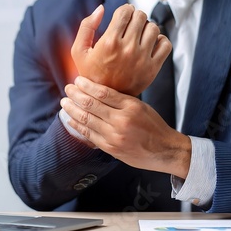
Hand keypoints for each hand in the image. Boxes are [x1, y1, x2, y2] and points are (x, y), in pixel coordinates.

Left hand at [60, 76, 190, 178]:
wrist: (164, 150)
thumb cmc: (154, 126)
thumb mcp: (141, 106)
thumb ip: (121, 100)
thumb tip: (97, 91)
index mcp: (131, 106)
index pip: (102, 92)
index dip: (86, 85)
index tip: (78, 80)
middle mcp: (121, 120)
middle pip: (91, 104)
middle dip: (75, 95)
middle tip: (68, 89)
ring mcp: (114, 135)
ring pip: (86, 119)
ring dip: (72, 109)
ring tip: (65, 102)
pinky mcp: (110, 148)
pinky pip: (88, 135)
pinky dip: (76, 126)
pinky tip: (70, 119)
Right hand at [71, 4, 171, 95]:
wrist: (104, 100)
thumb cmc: (90, 73)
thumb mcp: (79, 51)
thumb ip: (86, 26)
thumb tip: (101, 8)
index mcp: (109, 42)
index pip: (125, 11)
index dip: (124, 10)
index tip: (122, 16)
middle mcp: (127, 49)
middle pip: (141, 17)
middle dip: (135, 17)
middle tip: (130, 26)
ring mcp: (142, 59)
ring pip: (153, 28)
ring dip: (147, 28)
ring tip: (139, 35)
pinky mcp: (153, 68)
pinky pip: (165, 44)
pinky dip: (160, 40)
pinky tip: (149, 44)